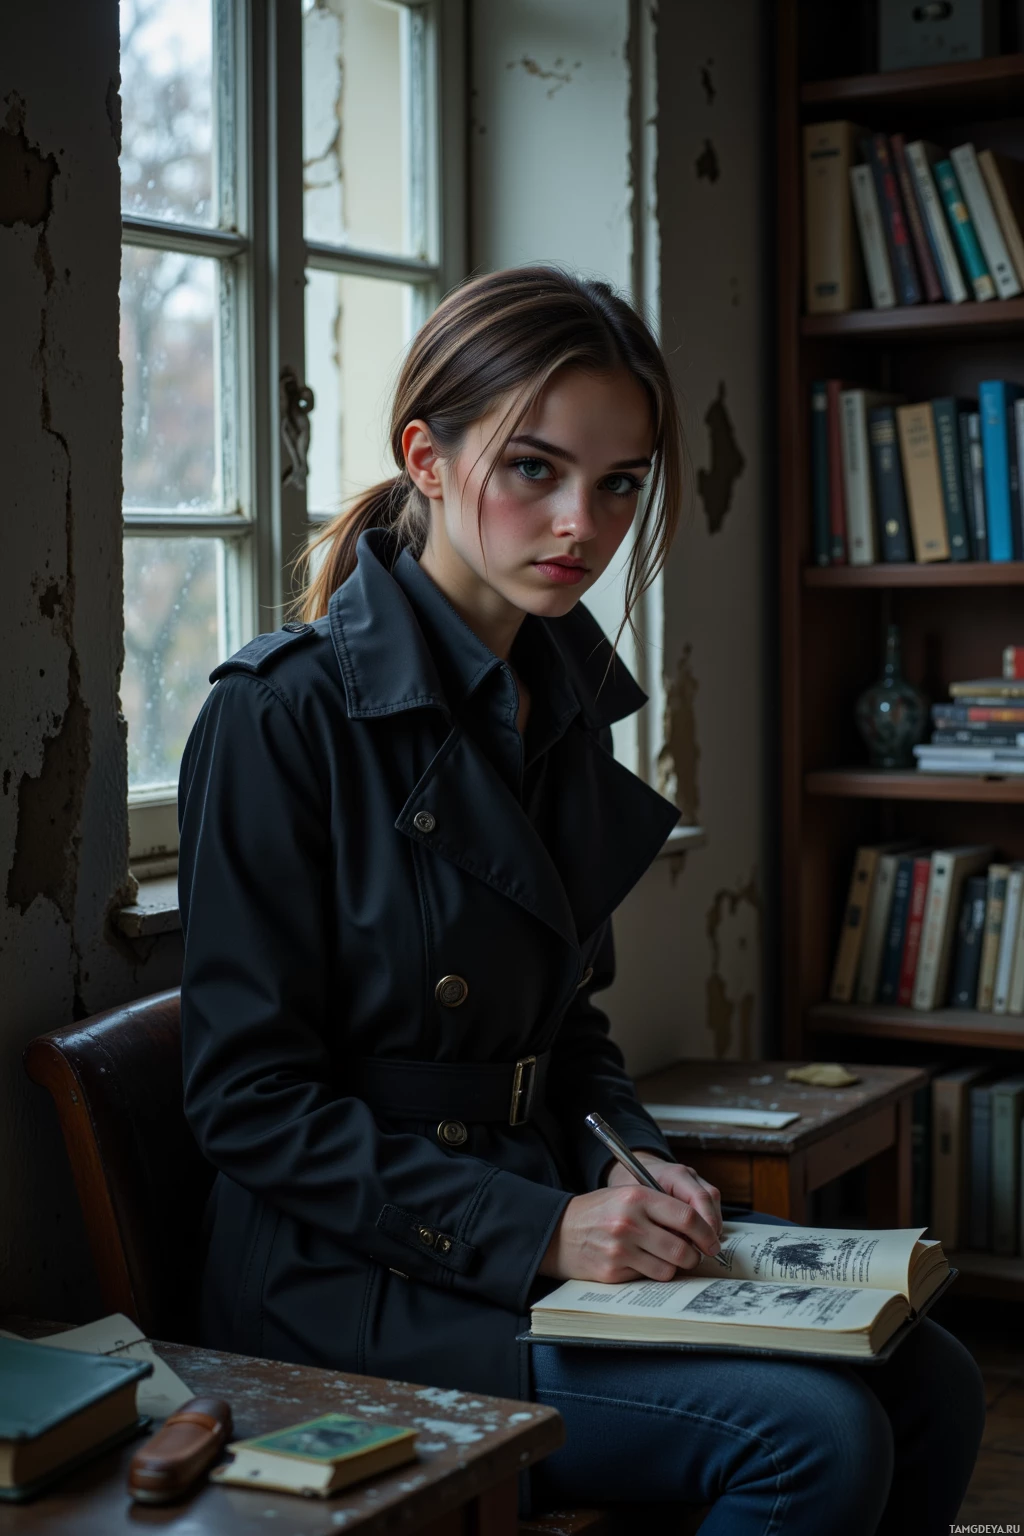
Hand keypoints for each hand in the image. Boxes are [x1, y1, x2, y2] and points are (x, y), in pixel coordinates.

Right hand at [538, 1160, 722, 1283]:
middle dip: (694, 1256)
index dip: (706, 1233)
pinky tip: (640, 1263)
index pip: (687, 1217)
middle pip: (683, 1248)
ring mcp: (621, 1249)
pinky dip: (651, 1273)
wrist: (559, 1231)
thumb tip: (698, 1229)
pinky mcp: (614, 1271)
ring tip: (664, 1258)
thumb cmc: (599, 1212)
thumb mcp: (627, 1195)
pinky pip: (648, 1278)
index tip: (712, 1241)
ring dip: (673, 1267)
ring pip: (669, 1268)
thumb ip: (660, 1207)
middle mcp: (630, 1222)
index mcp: (637, 1197)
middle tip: (693, 1254)